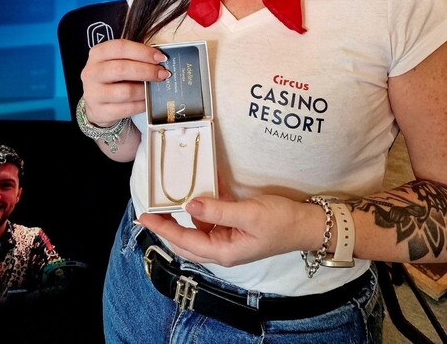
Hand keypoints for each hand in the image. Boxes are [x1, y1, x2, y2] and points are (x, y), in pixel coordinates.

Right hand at [80, 38, 169, 126]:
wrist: (95, 103)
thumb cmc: (111, 77)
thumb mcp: (116, 61)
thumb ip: (134, 57)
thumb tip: (160, 59)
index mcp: (97, 54)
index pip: (120, 47)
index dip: (143, 52)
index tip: (161, 57)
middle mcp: (92, 72)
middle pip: (122, 69)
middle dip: (147, 71)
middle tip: (163, 74)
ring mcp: (93, 93)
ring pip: (126, 91)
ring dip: (146, 90)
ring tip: (156, 88)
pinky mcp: (100, 111)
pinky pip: (127, 109)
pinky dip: (142, 105)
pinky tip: (148, 101)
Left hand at [137, 193, 322, 266]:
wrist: (304, 225)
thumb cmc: (280, 221)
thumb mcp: (249, 213)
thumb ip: (218, 209)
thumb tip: (189, 204)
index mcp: (224, 252)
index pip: (184, 241)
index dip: (163, 229)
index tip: (145, 217)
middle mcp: (222, 250)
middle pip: (186, 242)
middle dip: (167, 228)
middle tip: (150, 211)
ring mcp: (228, 242)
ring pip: (196, 233)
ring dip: (183, 220)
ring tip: (169, 202)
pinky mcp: (234, 231)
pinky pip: (210, 224)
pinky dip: (200, 213)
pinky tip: (198, 198)